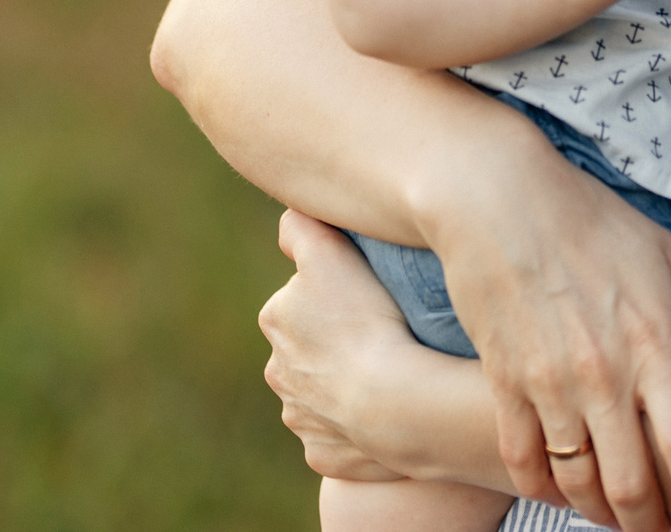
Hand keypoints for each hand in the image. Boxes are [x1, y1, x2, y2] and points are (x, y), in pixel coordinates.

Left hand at [260, 210, 418, 483]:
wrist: (394, 401)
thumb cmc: (367, 318)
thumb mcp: (330, 251)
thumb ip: (301, 227)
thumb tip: (289, 216)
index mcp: (277, 319)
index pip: (305, 297)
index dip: (337, 294)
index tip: (368, 297)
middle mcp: (278, 371)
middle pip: (309, 347)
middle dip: (336, 343)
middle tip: (383, 333)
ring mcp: (300, 417)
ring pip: (323, 393)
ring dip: (346, 385)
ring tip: (391, 376)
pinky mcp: (321, 453)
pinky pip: (341, 435)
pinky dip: (358, 426)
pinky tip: (388, 412)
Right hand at [436, 149, 670, 531]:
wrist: (497, 198)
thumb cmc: (589, 219)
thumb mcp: (664, 249)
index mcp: (654, 340)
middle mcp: (604, 372)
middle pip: (634, 483)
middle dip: (652, 524)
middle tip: (664, 531)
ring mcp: (550, 382)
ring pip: (579, 482)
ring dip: (600, 512)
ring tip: (617, 517)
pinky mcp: (504, 383)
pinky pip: (524, 460)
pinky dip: (544, 489)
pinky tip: (561, 494)